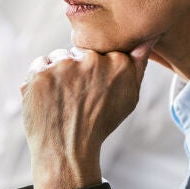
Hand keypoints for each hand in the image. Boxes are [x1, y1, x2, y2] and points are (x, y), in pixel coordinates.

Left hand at [21, 41, 153, 188]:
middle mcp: (92, 60)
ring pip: (58, 56)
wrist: (67, 152)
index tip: (91, 89)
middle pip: (78, 51)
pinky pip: (39, 63)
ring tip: (61, 99)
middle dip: (75, 69)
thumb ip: (138, 64)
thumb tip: (149, 36)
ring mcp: (64, 65)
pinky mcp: (41, 73)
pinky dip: (40, 79)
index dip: (93, 70)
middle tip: (76, 97)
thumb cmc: (99, 125)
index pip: (100, 50)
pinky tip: (47, 98)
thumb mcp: (129, 97)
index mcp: (117, 62)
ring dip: (57, 72)